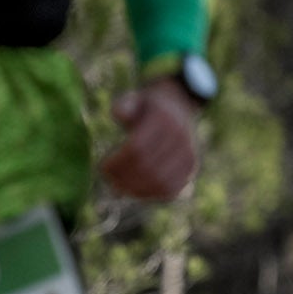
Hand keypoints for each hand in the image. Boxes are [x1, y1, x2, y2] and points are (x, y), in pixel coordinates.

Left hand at [103, 80, 200, 198]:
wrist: (179, 108)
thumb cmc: (148, 108)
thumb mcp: (136, 99)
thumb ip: (125, 104)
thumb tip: (118, 114)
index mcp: (165, 119)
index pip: (137, 148)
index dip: (117, 162)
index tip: (102, 167)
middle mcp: (181, 139)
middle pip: (148, 167)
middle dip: (124, 177)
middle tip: (108, 180)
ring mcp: (189, 156)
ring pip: (160, 183)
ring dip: (136, 190)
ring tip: (118, 188)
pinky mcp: (190, 171)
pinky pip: (170, 191)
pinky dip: (150, 194)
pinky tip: (134, 191)